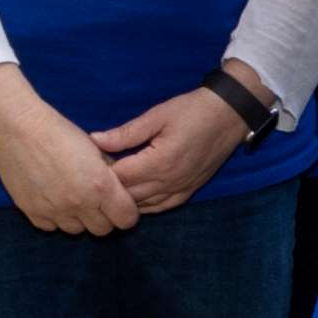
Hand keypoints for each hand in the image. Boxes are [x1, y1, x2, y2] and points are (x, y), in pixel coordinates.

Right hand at [0, 75, 141, 236]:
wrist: (19, 130)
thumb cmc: (59, 133)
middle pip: (103, 230)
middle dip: (104, 217)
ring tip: (72, 197)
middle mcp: (80, 203)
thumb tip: (120, 188)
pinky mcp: (33, 213)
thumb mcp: (95, 149)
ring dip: (78, 218)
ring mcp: (55, 211)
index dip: (126, 212)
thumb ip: (111, 173)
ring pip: (77, 230)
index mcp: (100, 186)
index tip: (119, 204)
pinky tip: (52, 199)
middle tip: (96, 200)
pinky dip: (55, 218)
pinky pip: (51, 227)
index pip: (127, 220)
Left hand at [88, 86, 250, 215]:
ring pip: (143, 206)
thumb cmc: (193, 110)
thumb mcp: (158, 115)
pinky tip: (132, 199)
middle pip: (128, 196)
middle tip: (93, 176)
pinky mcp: (189, 191)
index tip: (87, 163)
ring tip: (109, 188)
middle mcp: (169, 182)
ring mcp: (180, 189)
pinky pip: (161, 207)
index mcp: (159, 162)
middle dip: (109, 188)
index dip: (100, 172)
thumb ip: (126, 133)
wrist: (230, 115)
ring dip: (124, 199)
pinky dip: (144, 206)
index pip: (119, 177)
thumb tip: (94, 140)